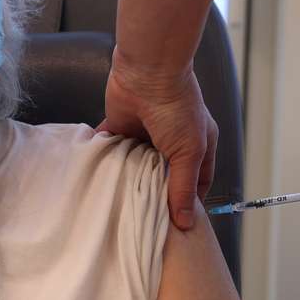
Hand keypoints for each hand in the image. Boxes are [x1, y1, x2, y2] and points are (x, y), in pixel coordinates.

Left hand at [97, 49, 217, 230]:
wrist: (146, 73)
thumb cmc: (176, 107)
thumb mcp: (188, 152)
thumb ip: (183, 187)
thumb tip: (185, 222)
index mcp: (197, 144)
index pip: (196, 182)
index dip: (188, 202)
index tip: (176, 226)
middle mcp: (172, 139)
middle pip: (164, 175)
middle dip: (155, 193)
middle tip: (144, 220)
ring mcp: (146, 132)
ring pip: (137, 164)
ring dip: (130, 177)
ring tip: (120, 203)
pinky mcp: (121, 125)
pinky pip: (112, 147)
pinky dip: (107, 158)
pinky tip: (102, 178)